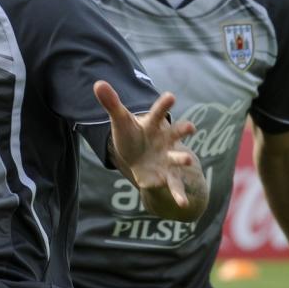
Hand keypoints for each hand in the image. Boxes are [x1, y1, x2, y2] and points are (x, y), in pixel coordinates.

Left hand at [95, 81, 205, 220]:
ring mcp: (168, 158)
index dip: (164, 104)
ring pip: (178, 158)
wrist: (138, 157)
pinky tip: (183, 204)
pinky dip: (178, 195)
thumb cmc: (132, 135)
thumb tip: (97, 83)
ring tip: (188, 160)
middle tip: (190, 126)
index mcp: (153, 125)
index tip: (170, 96)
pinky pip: (174, 186)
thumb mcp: (120, 120)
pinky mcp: (167, 176)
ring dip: (183, 158)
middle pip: (175, 134)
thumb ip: (111, 103)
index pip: (158, 112)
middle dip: (182, 130)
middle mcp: (165, 141)